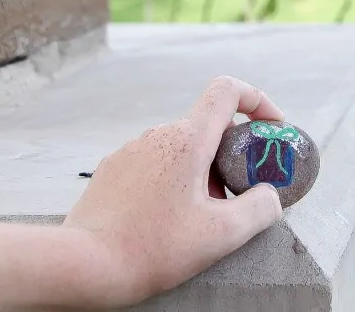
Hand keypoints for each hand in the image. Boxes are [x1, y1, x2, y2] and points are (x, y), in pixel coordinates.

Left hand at [63, 76, 284, 307]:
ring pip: (182, 148)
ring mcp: (132, 150)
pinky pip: (156, 162)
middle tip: (241, 192)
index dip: (257, 100)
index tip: (270, 128)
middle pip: (208, 126)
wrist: (83, 264)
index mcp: (186, 140)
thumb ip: (259, 210)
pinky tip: (169, 219)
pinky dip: (175, 180)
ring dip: (203, 171)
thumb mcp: (221, 235)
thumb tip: (270, 197)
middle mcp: (158, 135)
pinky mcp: (114, 169)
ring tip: (202, 216)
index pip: (227, 91)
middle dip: (233, 154)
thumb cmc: (150, 248)